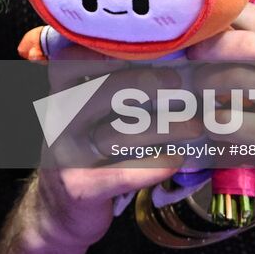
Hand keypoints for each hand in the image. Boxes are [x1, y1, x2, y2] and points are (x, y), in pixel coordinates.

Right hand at [13, 39, 196, 253]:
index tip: (153, 43)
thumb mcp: (87, 110)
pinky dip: (155, 164)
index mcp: (60, 89)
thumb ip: (113, 83)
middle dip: (147, 83)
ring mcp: (65, 152)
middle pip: (103, 90)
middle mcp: (58, 116)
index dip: (112, 48)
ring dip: (164, 127)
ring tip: (196, 124)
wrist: (58, 210)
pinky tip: (178, 159)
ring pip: (118, 133)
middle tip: (182, 82)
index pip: (76, 56)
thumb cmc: (87, 148)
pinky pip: (122, 172)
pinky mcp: (80, 186)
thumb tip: (171, 58)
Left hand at [184, 3, 254, 209]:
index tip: (194, 30)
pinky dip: (213, 122)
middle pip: (242, 43)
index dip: (212, 17)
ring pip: (232, 80)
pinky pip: (231, 122)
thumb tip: (201, 26)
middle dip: (208, 48)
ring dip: (204, 86)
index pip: (246, 11)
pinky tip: (216, 124)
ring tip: (201, 94)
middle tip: (191, 58)